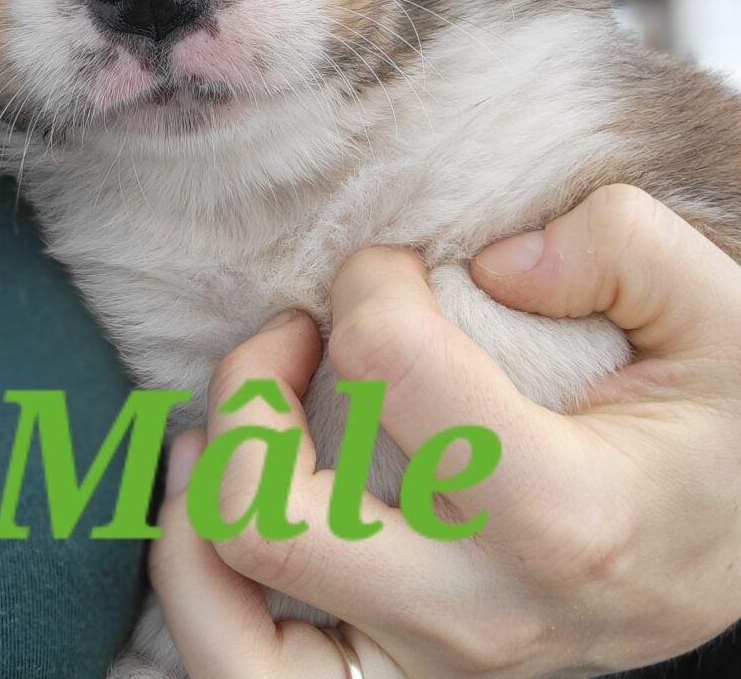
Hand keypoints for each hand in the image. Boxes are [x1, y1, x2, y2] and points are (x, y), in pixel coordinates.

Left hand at [149, 186, 740, 676]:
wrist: (736, 548)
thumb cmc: (721, 434)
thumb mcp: (722, 317)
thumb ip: (620, 249)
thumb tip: (491, 260)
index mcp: (563, 512)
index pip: (388, 366)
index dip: (366, 281)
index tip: (390, 264)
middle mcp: (479, 612)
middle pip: (270, 507)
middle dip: (251, 383)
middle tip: (297, 328)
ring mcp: (428, 664)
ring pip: (226, 609)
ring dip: (201, 491)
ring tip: (230, 414)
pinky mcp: (397, 677)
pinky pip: (240, 668)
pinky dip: (197, 584)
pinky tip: (214, 501)